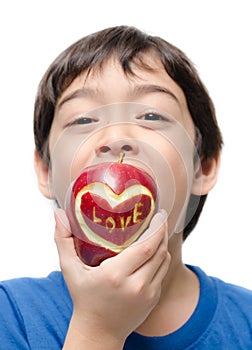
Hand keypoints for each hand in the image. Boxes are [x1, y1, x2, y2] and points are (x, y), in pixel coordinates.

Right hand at [54, 208, 169, 348]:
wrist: (98, 332)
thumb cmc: (84, 298)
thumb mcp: (69, 270)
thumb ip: (63, 241)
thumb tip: (59, 214)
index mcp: (115, 276)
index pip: (145, 248)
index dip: (156, 229)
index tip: (158, 214)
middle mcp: (135, 285)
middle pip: (159, 251)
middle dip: (162, 231)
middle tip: (160, 216)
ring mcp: (148, 294)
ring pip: (164, 261)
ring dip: (163, 243)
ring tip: (158, 229)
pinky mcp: (154, 298)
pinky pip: (163, 272)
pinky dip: (161, 258)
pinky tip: (155, 249)